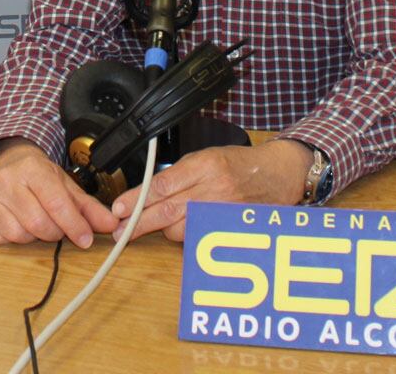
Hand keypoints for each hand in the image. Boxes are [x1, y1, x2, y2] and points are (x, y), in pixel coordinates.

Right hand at [0, 140, 118, 248]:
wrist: (9, 162)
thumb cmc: (40, 178)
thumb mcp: (67, 186)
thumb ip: (89, 208)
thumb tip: (113, 225)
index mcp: (33, 168)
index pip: (56, 204)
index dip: (74, 226)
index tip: (85, 240)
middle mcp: (7, 178)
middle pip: (38, 223)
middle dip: (54, 232)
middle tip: (56, 227)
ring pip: (18, 234)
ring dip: (32, 236)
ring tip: (35, 222)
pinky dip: (11, 238)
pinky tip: (16, 223)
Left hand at [107, 140, 309, 242]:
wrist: (276, 174)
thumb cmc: (238, 164)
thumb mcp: (206, 156)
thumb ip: (179, 174)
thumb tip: (147, 192)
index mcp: (203, 165)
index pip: (161, 185)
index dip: (137, 199)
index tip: (119, 208)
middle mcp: (213, 189)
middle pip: (166, 210)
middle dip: (138, 222)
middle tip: (119, 230)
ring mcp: (222, 212)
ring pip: (179, 229)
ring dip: (162, 229)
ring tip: (154, 223)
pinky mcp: (229, 229)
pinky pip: (197, 238)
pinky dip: (184, 236)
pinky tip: (179, 230)